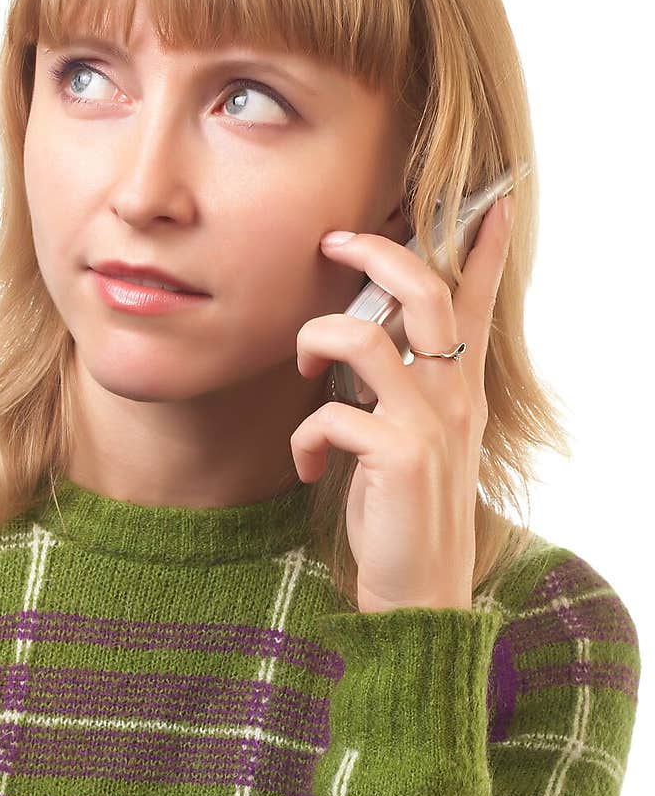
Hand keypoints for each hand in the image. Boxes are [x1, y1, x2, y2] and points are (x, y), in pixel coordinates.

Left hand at [291, 195, 514, 613]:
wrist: (419, 594)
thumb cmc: (404, 513)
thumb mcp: (412, 440)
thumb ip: (400, 389)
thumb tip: (363, 338)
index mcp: (460, 390)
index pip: (478, 303)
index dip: (484, 249)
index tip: (493, 201)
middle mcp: (454, 398)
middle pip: (424, 292)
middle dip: (377, 252)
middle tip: (335, 240)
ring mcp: (430, 425)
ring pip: (364, 338)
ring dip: (315, 339)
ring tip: (301, 366)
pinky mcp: (399, 458)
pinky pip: (331, 415)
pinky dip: (305, 437)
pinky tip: (307, 465)